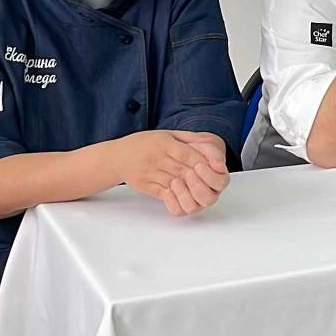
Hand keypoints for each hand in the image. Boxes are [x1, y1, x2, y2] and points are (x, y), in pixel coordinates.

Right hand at [108, 130, 227, 216]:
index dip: (203, 161)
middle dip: (201, 178)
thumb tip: (212, 143)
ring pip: (175, 186)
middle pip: (183, 170)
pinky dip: (177, 200)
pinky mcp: (147, 186)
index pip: (187, 153)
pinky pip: (164, 195)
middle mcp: (157, 158)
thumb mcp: (168, 134)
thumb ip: (190, 138)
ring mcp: (151, 173)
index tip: (217, 166)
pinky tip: (187, 200)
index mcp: (164, 143)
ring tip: (203, 193)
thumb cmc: (146, 143)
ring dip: (192, 192)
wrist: (118, 156)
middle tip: (214, 183)